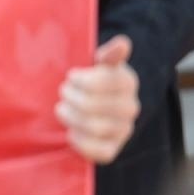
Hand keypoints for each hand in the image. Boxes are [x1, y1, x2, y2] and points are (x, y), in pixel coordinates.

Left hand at [57, 35, 139, 164]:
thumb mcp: (99, 63)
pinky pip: (99, 152)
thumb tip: (123, 42)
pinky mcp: (114, 149)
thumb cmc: (93, 80)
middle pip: (92, 105)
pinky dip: (80, 142)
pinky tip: (71, 132)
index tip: (71, 77)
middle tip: (63, 92)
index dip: (79, 80)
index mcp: (128, 82)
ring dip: (70, 117)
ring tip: (62, 109)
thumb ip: (108, 54)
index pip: (100, 82)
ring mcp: (124, 130)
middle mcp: (131, 107)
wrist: (97, 106)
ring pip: (94, 127)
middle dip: (70, 97)